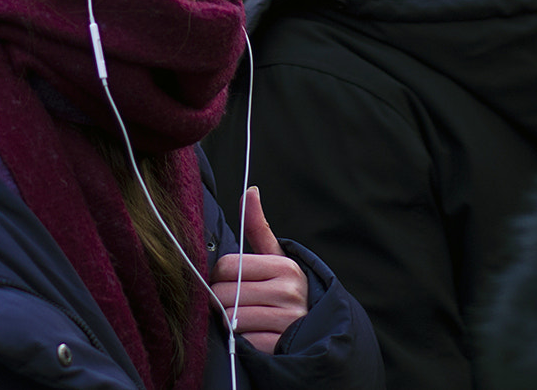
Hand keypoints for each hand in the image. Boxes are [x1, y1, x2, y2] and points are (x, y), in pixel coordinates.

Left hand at [209, 186, 308, 352]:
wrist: (316, 331)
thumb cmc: (286, 290)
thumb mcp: (276, 258)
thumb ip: (258, 227)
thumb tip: (250, 190)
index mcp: (284, 266)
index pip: (226, 265)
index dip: (219, 276)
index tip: (230, 282)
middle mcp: (288, 291)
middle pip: (223, 294)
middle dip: (221, 301)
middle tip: (234, 304)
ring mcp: (286, 320)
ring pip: (229, 318)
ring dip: (229, 322)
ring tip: (244, 320)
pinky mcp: (280, 347)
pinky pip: (241, 341)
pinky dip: (241, 341)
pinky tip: (253, 336)